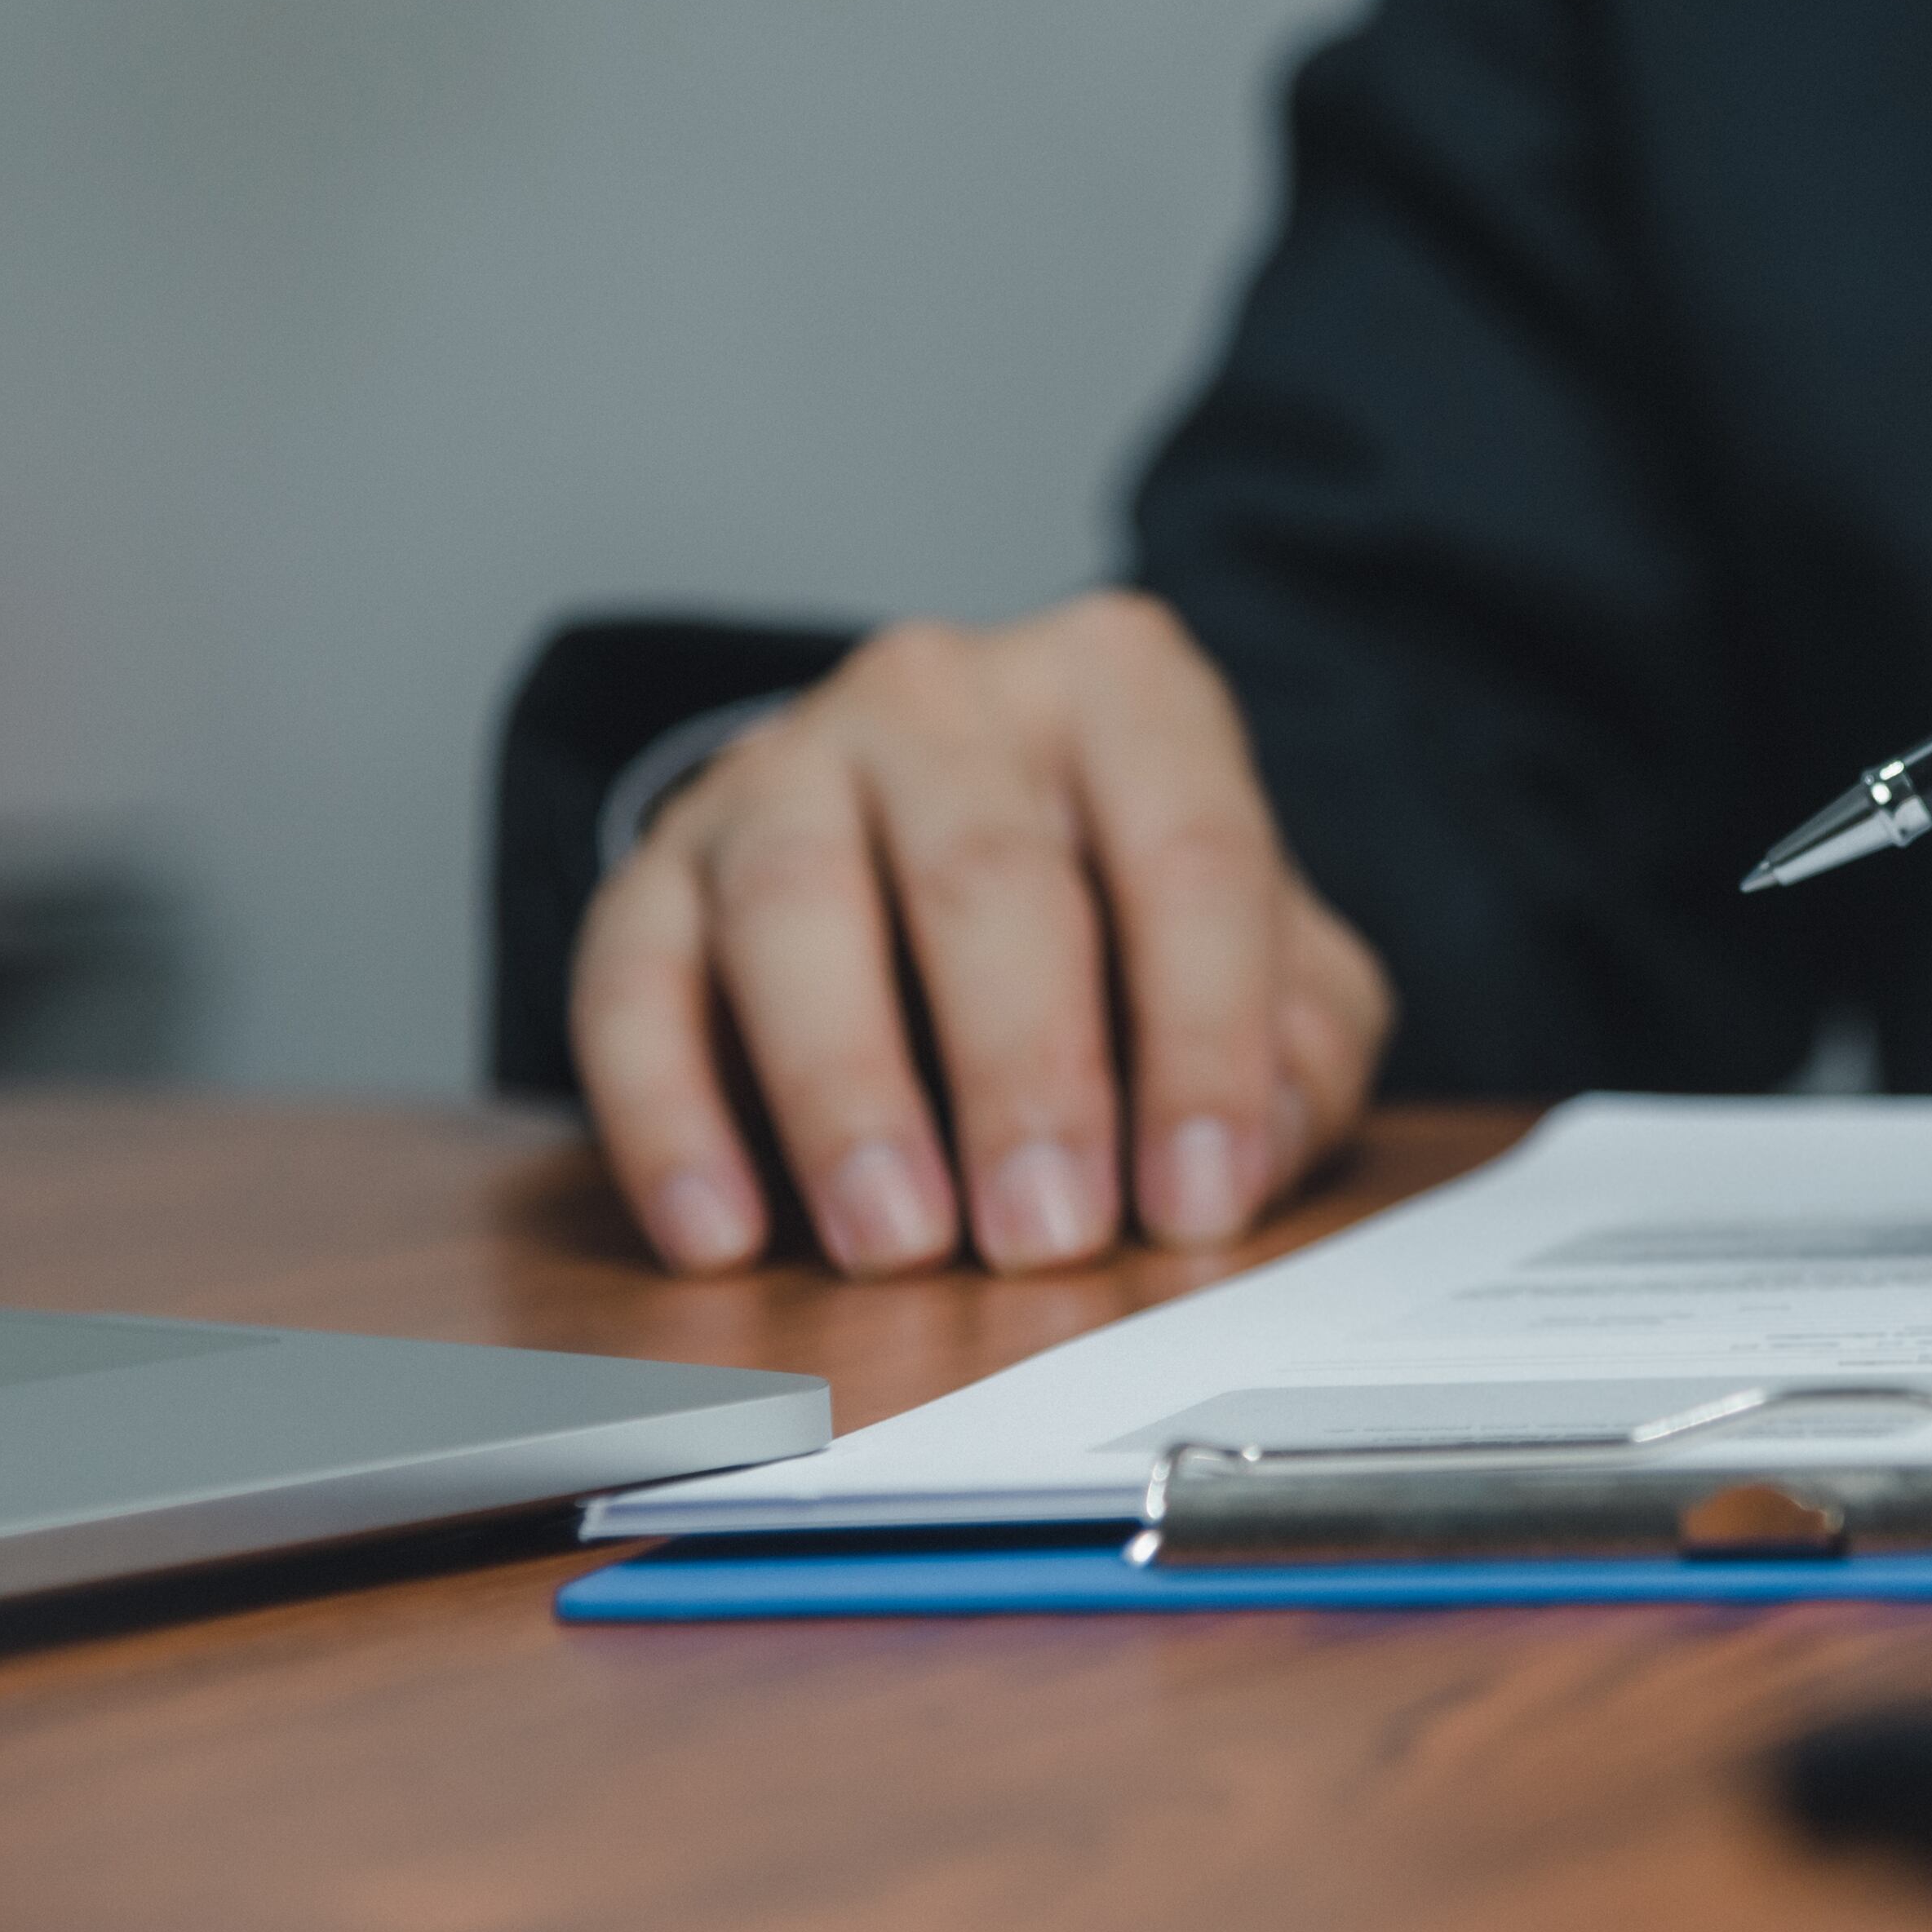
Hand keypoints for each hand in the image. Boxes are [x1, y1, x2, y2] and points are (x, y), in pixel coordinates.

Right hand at [571, 592, 1391, 1275]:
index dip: (1204, 1040)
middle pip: (989, 876)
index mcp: (1123, 690)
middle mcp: (946, 695)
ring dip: (847, 1090)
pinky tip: (721, 1232)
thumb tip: (1251, 1155)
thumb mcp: (1269, 964)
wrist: (937, 848)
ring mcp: (786, 763)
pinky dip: (668, 1117)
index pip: (1190, 859)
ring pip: (797, 907)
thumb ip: (1296, 1051)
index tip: (1198, 1196)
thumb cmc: (1127, 918)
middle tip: (1048, 1235)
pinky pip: (635, 979)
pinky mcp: (659, 862)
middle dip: (1025, 1072)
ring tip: (899, 1241)